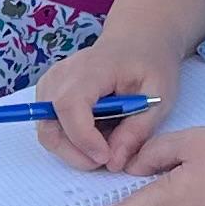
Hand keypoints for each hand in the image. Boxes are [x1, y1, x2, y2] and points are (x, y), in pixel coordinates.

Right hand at [35, 31, 185, 174]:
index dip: (83, 138)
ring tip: (103, 145)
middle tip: (106, 159)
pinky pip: (49, 127)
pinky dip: (69, 140)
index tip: (106, 157)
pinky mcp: (48, 93)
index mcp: (91, 69)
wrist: (135, 43)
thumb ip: (137, 130)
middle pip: (49, 123)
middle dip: (75, 152)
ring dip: (71, 149)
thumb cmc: (148, 65)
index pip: (69, 105)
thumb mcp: (158, 96)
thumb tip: (113, 162)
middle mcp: (62, 74)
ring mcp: (51, 83)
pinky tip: (94, 135)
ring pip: (46, 130)